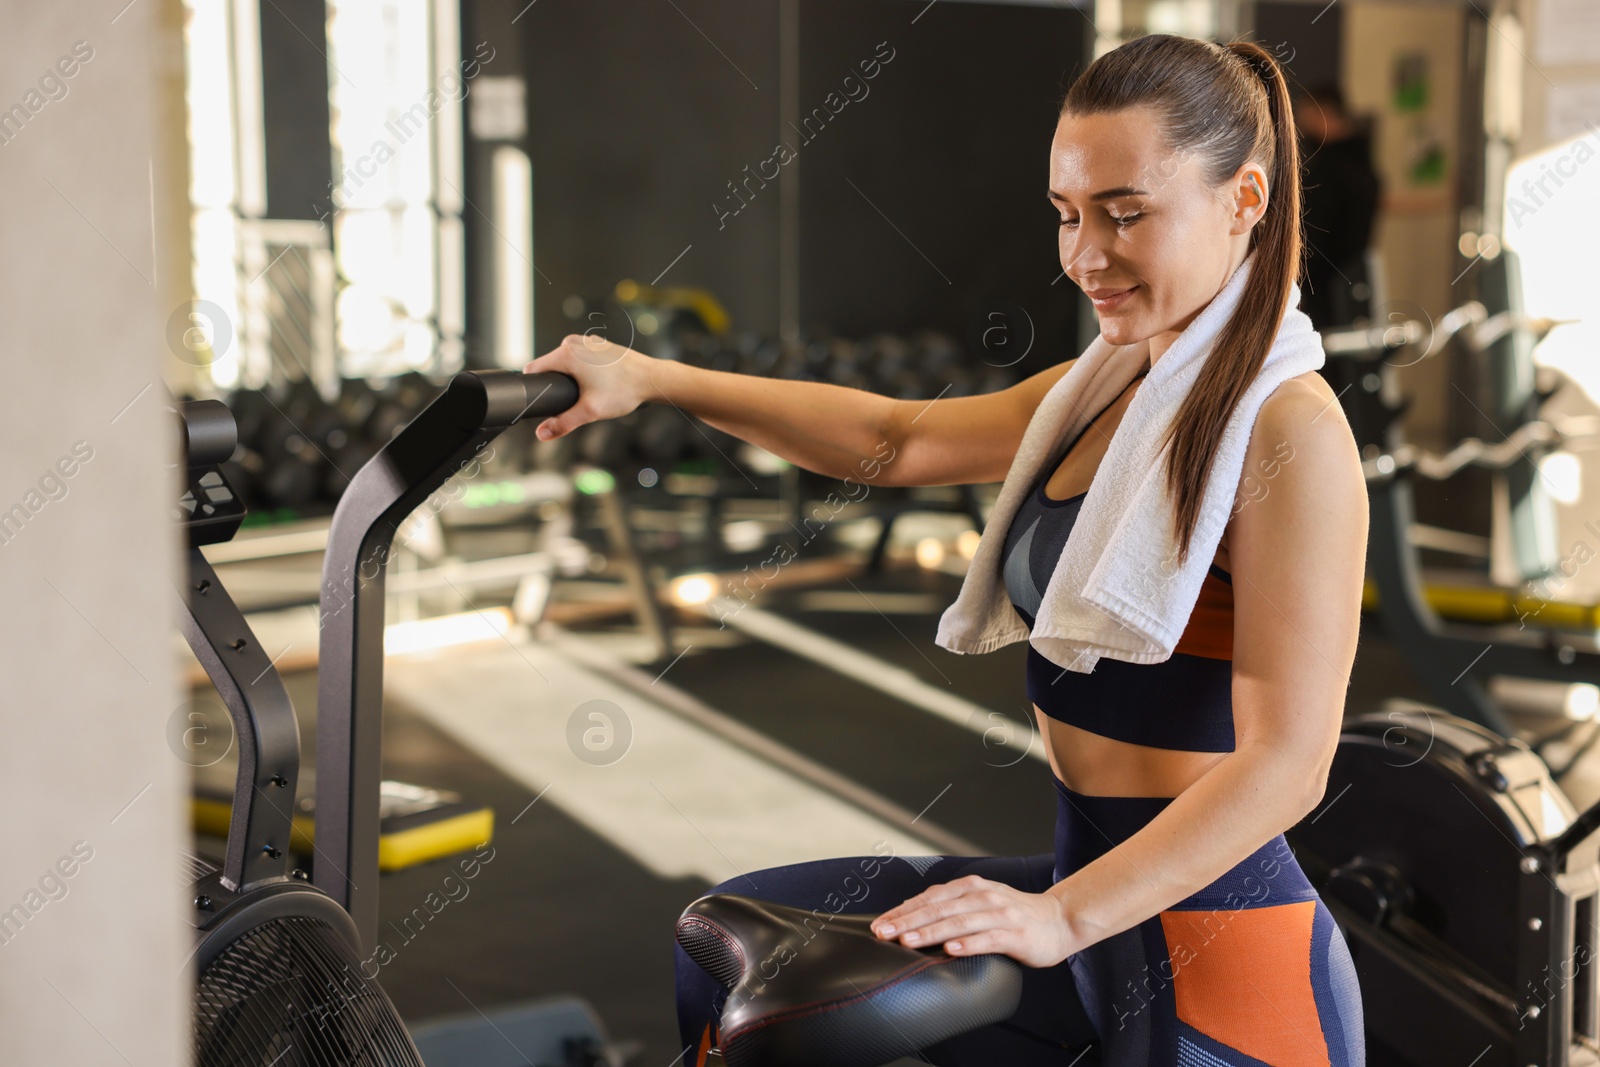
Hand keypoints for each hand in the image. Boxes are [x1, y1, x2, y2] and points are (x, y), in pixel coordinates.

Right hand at [521, 334, 653, 440]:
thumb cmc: (624, 390)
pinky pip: (579, 359)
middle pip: (549, 366)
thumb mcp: (590, 411)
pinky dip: (581, 371)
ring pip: (565, 363)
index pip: (534, 369)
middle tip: (573, 401)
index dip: (534, 387)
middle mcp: (573, 342)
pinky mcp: (597, 345)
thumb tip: (541, 434)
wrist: (652, 378)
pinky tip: (596, 383)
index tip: (543, 401)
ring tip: (588, 392)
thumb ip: (563, 423)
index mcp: (566, 353)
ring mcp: (586, 342)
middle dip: (555, 384)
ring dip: (569, 378)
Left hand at [869, 875, 1073, 968]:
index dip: (902, 910)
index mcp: (970, 887)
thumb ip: (952, 907)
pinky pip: (988, 938)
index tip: (879, 924)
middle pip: (938, 908)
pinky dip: (968, 944)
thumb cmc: (1013, 915)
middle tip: (883, 933)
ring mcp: (1000, 914)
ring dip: (930, 931)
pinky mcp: (1015, 934)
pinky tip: (950, 950)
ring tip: (908, 941)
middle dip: (907, 921)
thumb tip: (912, 917)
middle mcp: (982, 896)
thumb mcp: (980, 902)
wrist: (1059, 920)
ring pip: (959, 922)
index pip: (929, 897)